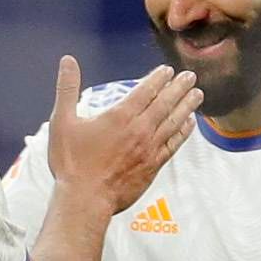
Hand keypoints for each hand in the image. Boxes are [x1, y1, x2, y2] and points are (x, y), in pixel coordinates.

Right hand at [45, 55, 197, 216]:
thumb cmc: (72, 163)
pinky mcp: (153, 166)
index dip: (158, 78)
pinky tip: (190, 124)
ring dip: (187, 106)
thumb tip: (68, 61)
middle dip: (179, 87)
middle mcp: (139, 130)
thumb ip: (67, 88)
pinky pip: (173, 145)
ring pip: (174, 122)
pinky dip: (183, 132)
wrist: (86, 200)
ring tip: (198, 94)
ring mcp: (149, 149)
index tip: (168, 70)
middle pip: (165, 103)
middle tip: (190, 76)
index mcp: (120, 116)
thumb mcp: (62, 121)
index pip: (145, 90)